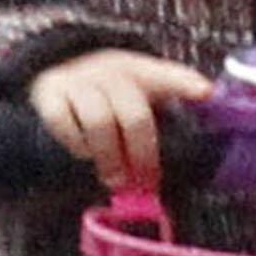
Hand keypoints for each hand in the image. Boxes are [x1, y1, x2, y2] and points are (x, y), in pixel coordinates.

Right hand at [26, 49, 213, 190]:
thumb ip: (158, 124)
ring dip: (110, 157)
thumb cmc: (107, 97)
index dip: (184, 82)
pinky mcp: (50, 94)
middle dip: (143, 154)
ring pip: (100, 122)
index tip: (205, 93)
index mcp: (138, 72)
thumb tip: (189, 156)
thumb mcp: (134, 96)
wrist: (55, 75)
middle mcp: (109, 72)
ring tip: (115, 180)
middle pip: (134, 114)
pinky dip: (75, 144)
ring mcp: (78, 82)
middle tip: (145, 183)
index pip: (165, 75)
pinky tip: (83, 154)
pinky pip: (63, 122)